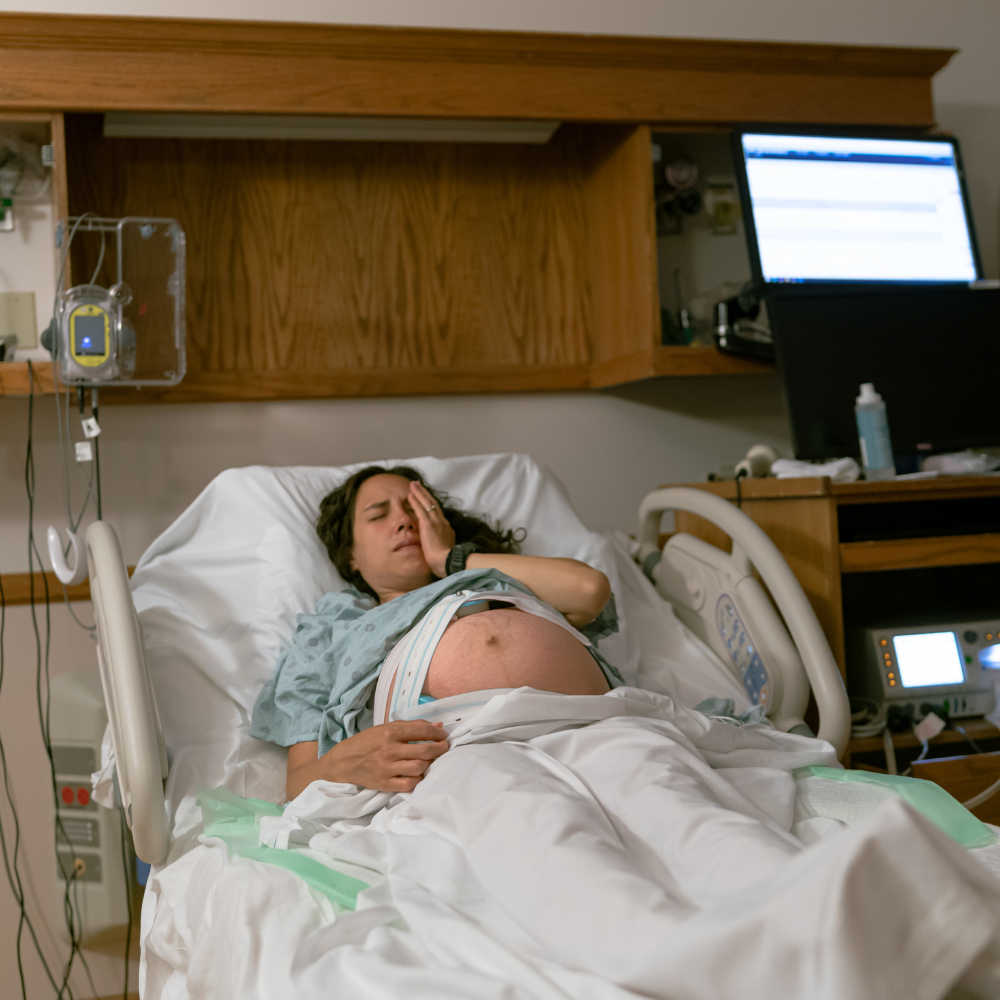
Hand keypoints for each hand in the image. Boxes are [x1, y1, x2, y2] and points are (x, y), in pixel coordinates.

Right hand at [324, 720, 449, 792]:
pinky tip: (419, 774)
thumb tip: (438, 725)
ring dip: (430, 764)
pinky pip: (409, 784)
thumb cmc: (367, 742)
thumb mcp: (386, 728)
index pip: (422, 730)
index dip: (438, 733)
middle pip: (424, 750)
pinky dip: (418, 779)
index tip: (444, 735)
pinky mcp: (384, 784)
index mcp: (390, 732)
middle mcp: (389, 750)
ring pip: (419, 767)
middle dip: (440, 749)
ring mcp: (387, 768)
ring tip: (431, 760)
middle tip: (444, 748)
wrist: (344, 762)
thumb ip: (412, 726)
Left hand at [409, 480, 454, 577]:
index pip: (438, 513)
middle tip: (418, 484)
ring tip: (413, 484)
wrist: (447, 562)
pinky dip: (415, 501)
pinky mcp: (428, 524)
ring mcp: (436, 522)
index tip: (426, 498)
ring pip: (427, 503)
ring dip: (419, 493)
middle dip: (425, 493)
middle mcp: (442, 522)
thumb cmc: (446, 561)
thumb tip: (439, 545)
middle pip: (433, 503)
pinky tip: (410, 495)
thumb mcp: (445, 550)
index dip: (431, 504)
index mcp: (446, 529)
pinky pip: (420, 509)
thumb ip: (442, 544)